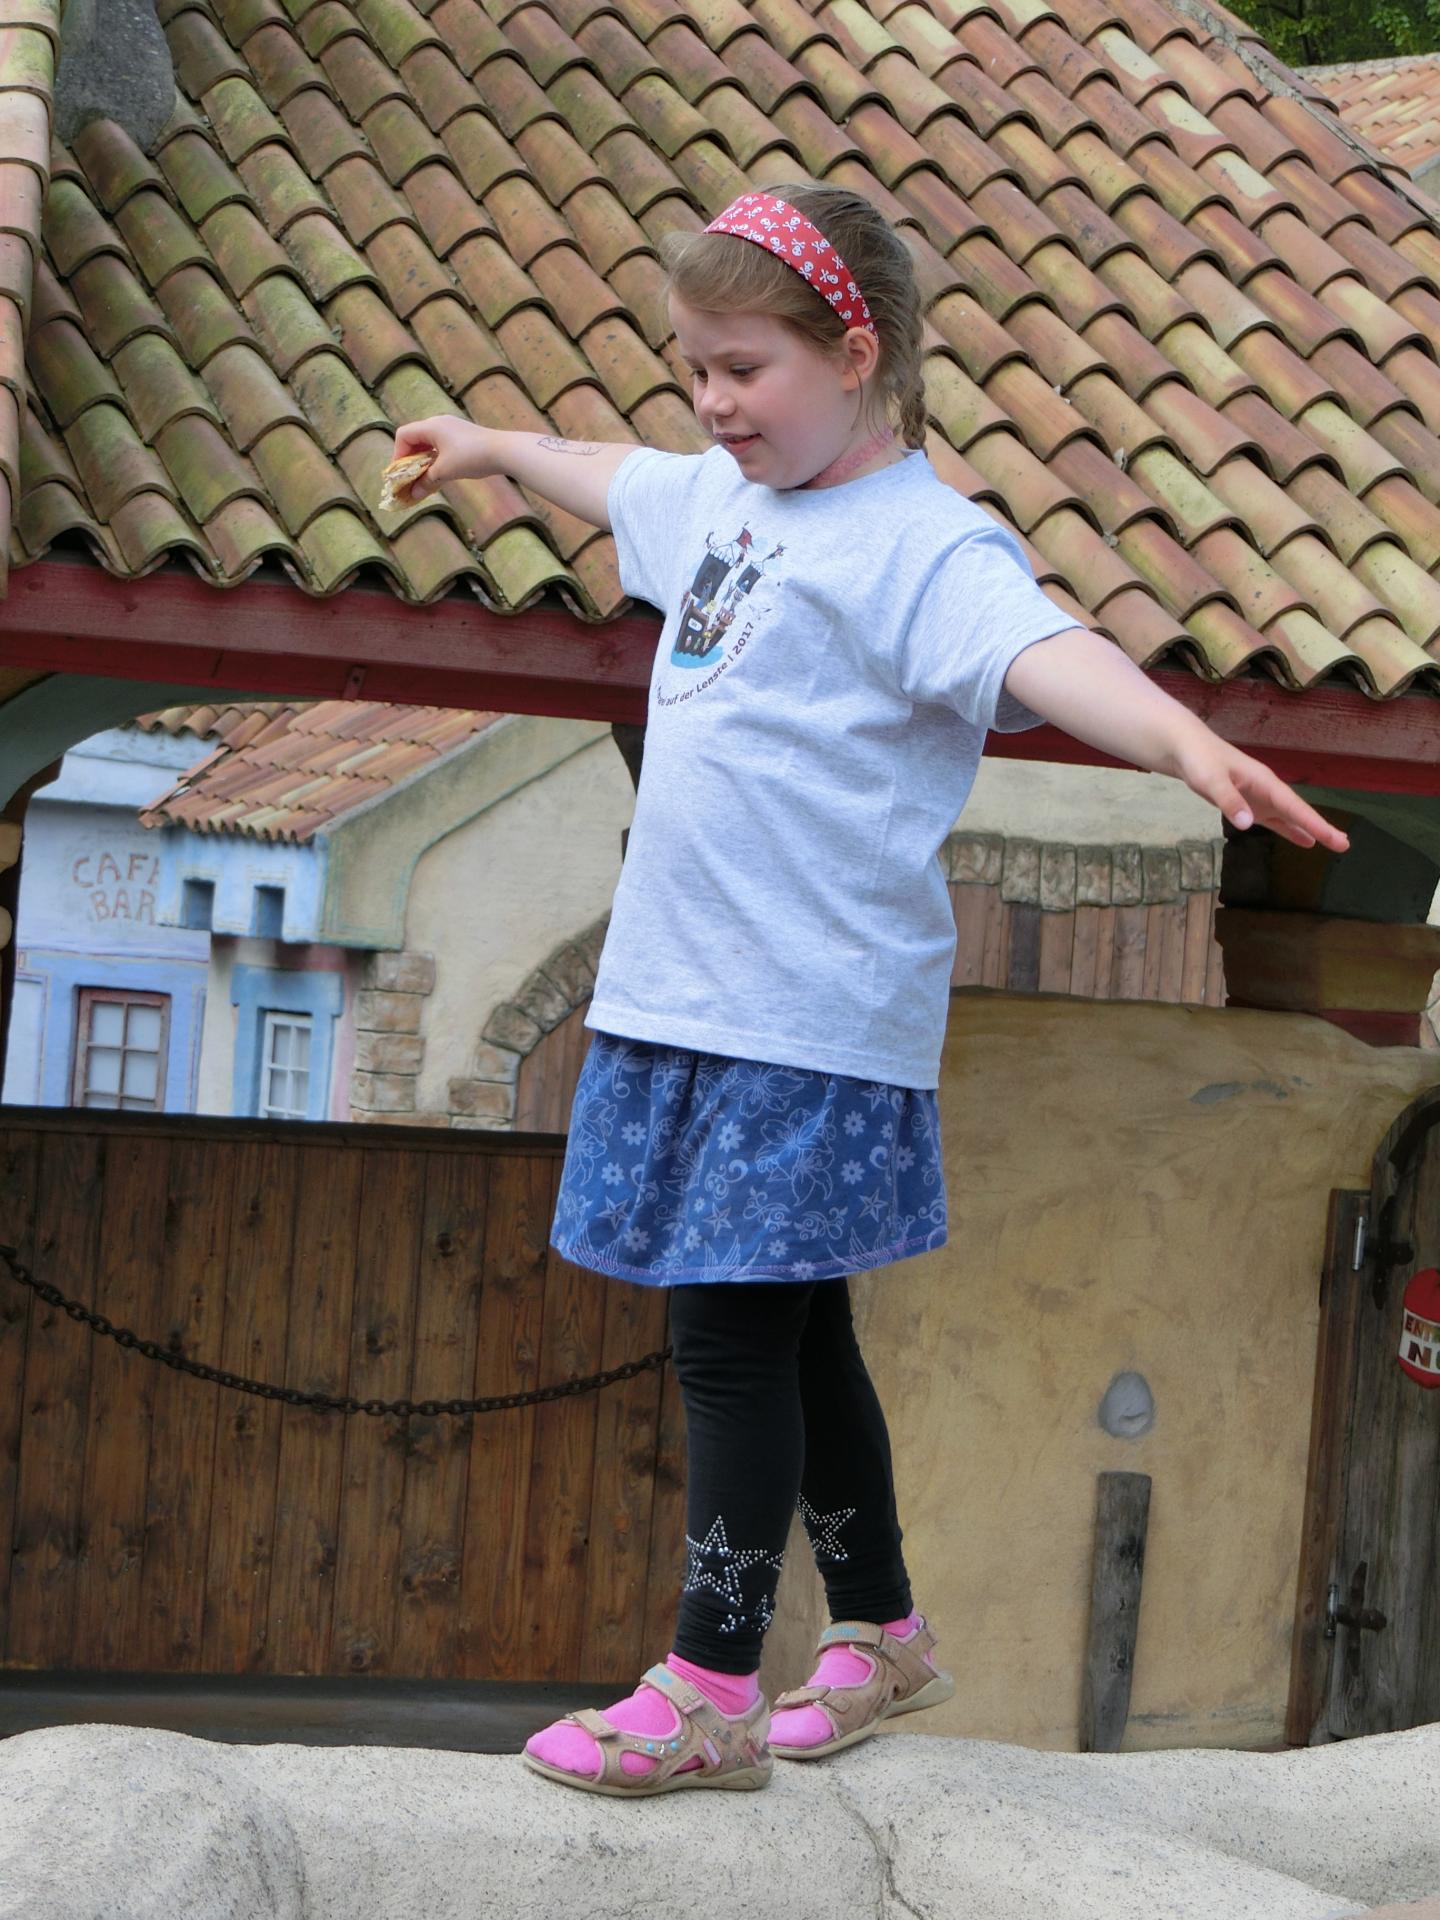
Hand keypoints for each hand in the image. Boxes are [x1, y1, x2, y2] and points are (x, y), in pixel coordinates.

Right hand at [390, 416, 492, 498]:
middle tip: (409, 478)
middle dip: (409, 460)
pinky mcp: (462, 436)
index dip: (398, 455)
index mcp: (431, 426)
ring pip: (429, 443)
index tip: (400, 474)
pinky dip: (436, 459)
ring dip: (423, 461)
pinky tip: (439, 473)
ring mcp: (452, 428)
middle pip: (415, 438)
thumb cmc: (472, 457)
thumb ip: (426, 481)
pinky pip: (441, 446)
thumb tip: (413, 494)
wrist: (504, 451)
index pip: (404, 435)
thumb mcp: (445, 471)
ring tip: (423, 478)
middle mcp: (439, 423)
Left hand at [1172, 733, 1349, 851]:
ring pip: (1290, 816)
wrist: (1187, 749)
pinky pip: (1275, 820)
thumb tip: (1249, 824)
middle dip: (1321, 827)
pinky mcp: (1249, 805)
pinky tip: (1305, 841)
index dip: (1314, 823)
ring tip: (1333, 843)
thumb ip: (1229, 801)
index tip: (1334, 837)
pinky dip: (1290, 830)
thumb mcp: (1211, 780)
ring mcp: (1260, 798)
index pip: (1294, 806)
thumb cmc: (1200, 761)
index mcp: (1264, 782)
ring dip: (1310, 829)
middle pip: (1298, 811)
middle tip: (1344, 844)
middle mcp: (1268, 790)